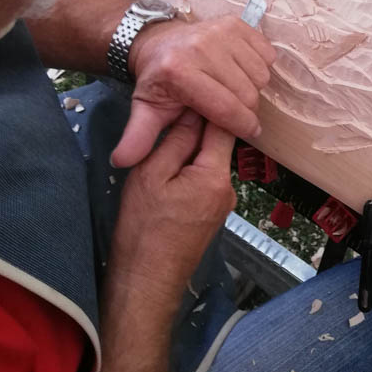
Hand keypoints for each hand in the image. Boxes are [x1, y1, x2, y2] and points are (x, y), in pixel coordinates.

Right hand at [106, 110, 235, 316]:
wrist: (145, 283)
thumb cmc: (143, 228)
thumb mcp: (151, 175)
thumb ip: (175, 142)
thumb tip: (193, 111)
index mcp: (215, 175)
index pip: (223, 125)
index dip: (206, 104)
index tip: (189, 88)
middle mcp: (228, 188)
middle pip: (218, 144)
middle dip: (197, 128)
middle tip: (169, 112)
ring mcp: (223, 203)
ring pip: (210, 162)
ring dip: (192, 150)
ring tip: (164, 141)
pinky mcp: (213, 214)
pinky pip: (205, 180)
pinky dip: (191, 169)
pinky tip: (171, 169)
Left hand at [111, 15, 276, 166]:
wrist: (157, 41)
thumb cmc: (158, 80)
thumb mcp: (145, 109)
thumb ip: (138, 137)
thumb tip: (121, 161)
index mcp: (180, 72)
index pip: (225, 108)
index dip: (242, 126)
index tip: (248, 132)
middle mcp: (201, 48)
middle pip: (247, 93)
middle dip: (248, 110)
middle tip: (237, 112)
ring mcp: (220, 32)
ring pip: (260, 75)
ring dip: (254, 89)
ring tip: (236, 91)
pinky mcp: (235, 23)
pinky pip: (266, 54)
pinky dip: (260, 67)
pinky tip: (242, 72)